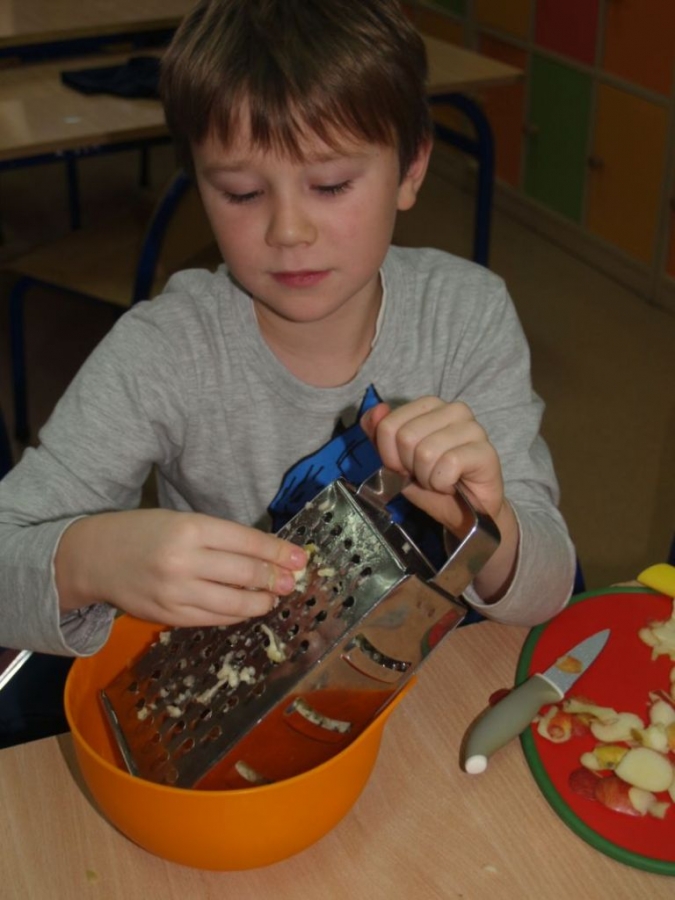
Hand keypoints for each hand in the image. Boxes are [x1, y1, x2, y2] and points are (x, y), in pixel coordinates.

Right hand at [55, 509, 306, 626]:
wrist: (97, 557)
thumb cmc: (146, 533)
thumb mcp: (183, 521)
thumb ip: (222, 538)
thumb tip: (268, 555)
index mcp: (191, 528)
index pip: (248, 542)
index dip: (279, 552)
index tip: (300, 558)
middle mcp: (185, 561)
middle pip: (245, 573)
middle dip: (276, 579)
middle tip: (292, 581)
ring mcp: (176, 593)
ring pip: (233, 604)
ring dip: (261, 602)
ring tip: (273, 598)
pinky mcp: (169, 617)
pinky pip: (213, 619)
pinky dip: (236, 615)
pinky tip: (247, 608)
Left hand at [361, 397, 505, 528]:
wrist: (467, 511)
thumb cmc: (433, 482)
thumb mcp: (397, 460)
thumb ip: (380, 434)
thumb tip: (376, 410)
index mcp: (430, 406)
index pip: (388, 424)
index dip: (389, 455)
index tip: (405, 467)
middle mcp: (454, 410)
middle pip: (406, 437)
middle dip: (410, 466)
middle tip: (425, 474)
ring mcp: (473, 428)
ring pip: (426, 452)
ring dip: (427, 477)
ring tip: (440, 480)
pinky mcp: (485, 451)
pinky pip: (448, 465)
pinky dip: (443, 484)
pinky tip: (453, 484)